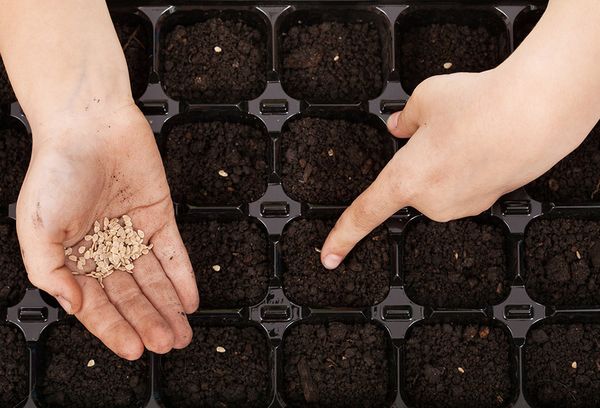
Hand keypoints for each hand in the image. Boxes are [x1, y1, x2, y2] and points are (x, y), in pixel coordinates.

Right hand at [17, 104, 198, 359]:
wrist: (89, 124)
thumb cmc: (56, 169)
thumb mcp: (37, 228)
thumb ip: (48, 271)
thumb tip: (73, 305)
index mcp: (72, 255)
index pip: (97, 302)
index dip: (115, 328)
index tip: (133, 350)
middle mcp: (104, 247)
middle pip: (130, 294)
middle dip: (148, 322)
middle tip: (166, 344)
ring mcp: (133, 232)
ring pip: (154, 279)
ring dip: (167, 306)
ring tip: (181, 332)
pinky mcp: (158, 215)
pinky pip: (172, 252)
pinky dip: (182, 276)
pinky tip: (189, 299)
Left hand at [320, 68, 597, 268]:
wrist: (536, 114)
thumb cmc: (479, 106)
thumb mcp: (426, 98)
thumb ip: (406, 118)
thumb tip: (399, 127)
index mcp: (405, 179)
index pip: (364, 214)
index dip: (343, 236)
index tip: (329, 256)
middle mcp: (431, 201)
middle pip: (410, 183)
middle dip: (419, 159)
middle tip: (443, 129)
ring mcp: (461, 206)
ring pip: (438, 184)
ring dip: (445, 162)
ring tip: (468, 132)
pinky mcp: (486, 203)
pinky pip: (463, 186)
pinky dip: (467, 167)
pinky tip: (483, 144)